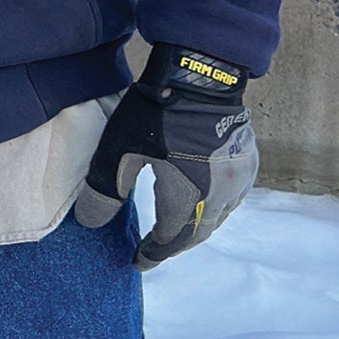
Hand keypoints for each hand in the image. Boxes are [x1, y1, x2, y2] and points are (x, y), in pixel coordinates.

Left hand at [74, 46, 256, 268]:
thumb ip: (105, 189)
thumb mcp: (120, 150)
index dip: (153, 253)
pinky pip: (232, 197)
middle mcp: (221, 197)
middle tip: (155, 249)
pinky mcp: (248, 161)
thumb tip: (90, 223)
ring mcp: (240, 179)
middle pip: (198, 233)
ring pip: (219, 217)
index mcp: (189, 199)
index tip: (138, 262)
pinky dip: (214, 207)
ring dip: (197, 227)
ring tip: (176, 229)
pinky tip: (204, 200)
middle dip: (175, 244)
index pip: (171, 240)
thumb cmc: (158, 113)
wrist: (203, 76)